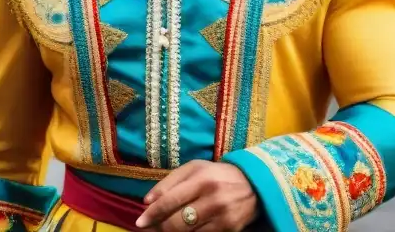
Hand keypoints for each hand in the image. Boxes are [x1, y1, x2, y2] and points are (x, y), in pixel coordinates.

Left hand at [136, 160, 259, 230]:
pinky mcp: (230, 230)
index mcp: (201, 179)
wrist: (254, 184)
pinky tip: (187, 230)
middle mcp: (212, 198)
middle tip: (151, 228)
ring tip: (166, 229)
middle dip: (160, 228)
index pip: (170, 200)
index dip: (152, 213)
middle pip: (176, 222)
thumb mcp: (194, 168)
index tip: (140, 221)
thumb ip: (169, 182)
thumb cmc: (217, 174)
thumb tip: (147, 201)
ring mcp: (222, 216)